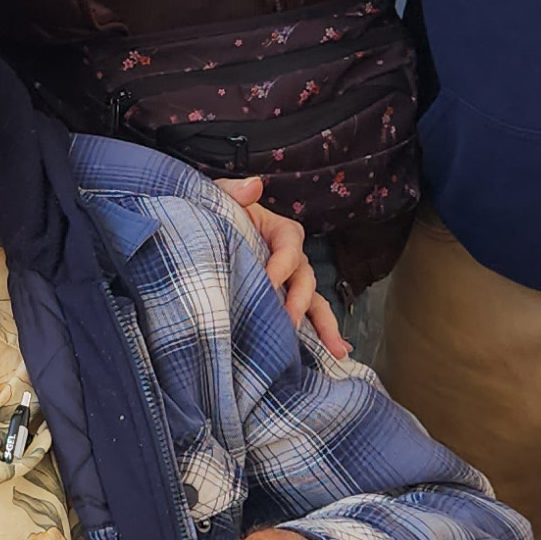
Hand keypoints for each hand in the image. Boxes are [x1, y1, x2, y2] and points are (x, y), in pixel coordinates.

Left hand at [215, 175, 347, 358]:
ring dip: (325, 325)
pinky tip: (332, 353)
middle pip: (305, 278)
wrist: (204, 233)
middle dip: (299, 301)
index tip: (268, 281)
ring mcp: (290, 282)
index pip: (288, 247)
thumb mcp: (221, 198)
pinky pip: (305, 316)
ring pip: (313, 302)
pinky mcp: (282, 301)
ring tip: (336, 350)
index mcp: (281, 232)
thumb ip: (234, 192)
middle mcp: (292, 258)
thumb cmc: (218, 214)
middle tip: (289, 321)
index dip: (281, 264)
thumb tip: (253, 186)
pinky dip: (319, 334)